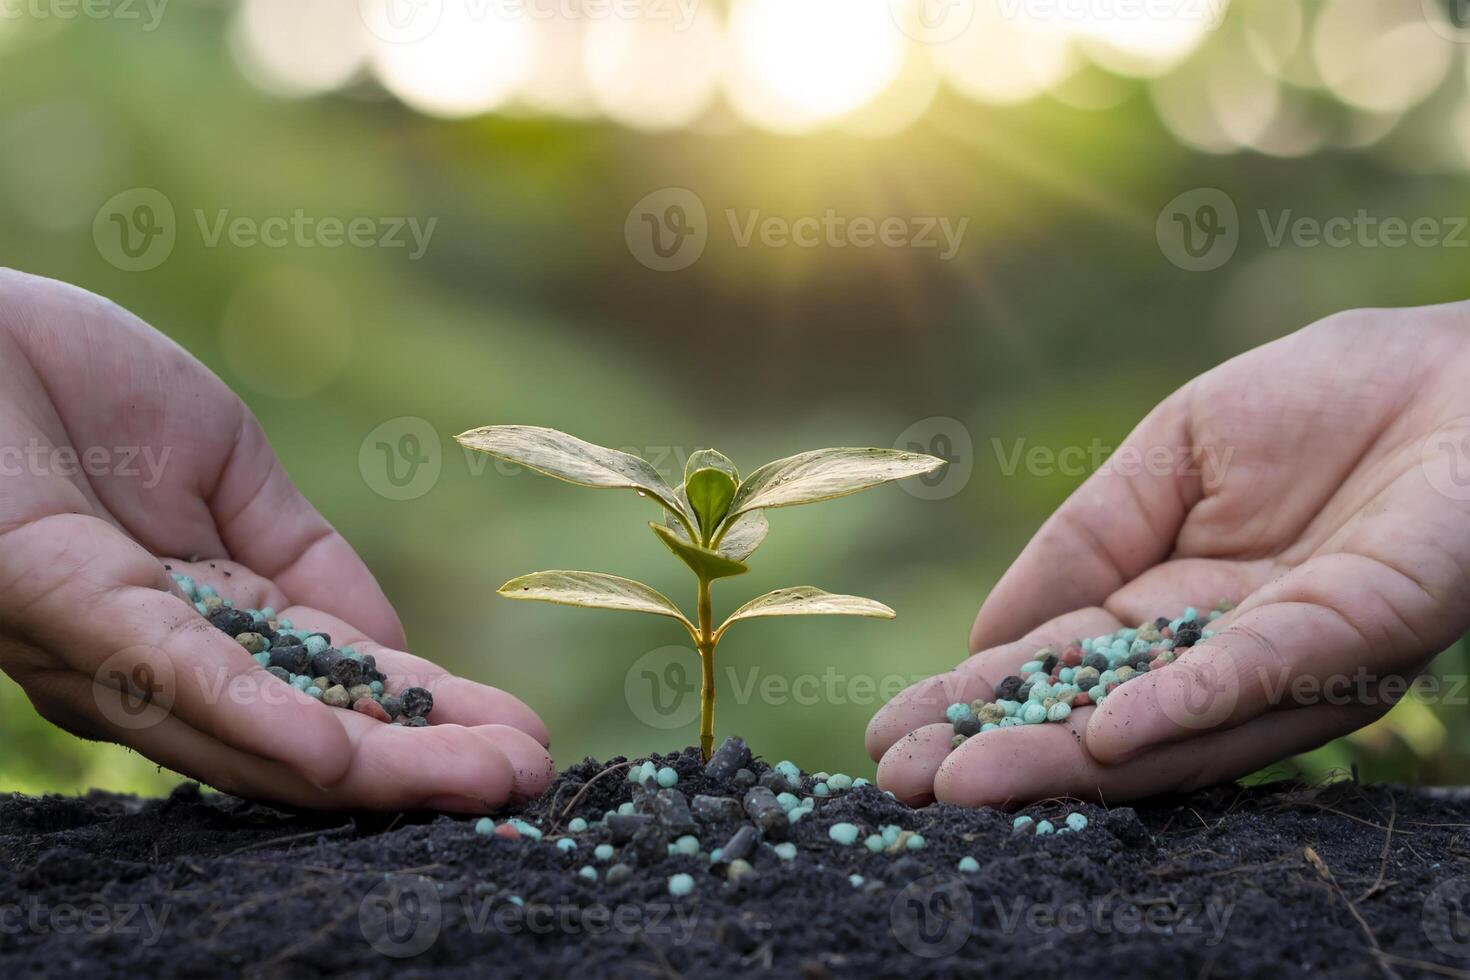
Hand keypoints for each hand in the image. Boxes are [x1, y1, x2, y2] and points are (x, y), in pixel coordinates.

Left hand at [0, 270, 551, 810]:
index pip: (337, 685)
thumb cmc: (66, 381)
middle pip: (308, 731)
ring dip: (372, 767)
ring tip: (480, 779)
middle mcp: (162, 657)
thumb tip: (390, 647)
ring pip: (252, 730)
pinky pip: (165, 677)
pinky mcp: (58, 602)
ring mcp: (108, 643)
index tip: (521, 738)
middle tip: (531, 778)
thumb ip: (302, 556)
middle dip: (421, 763)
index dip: (430, 716)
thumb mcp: (225, 465)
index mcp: (208, 617)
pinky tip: (334, 756)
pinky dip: (251, 720)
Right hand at [868, 302, 1469, 805]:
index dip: (975, 702)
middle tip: (902, 786)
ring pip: (1167, 727)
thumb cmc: (1323, 399)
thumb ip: (1085, 541)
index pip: (1056, 667)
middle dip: (1002, 752)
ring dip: (1064, 758)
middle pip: (1096, 717)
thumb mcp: (1169, 457)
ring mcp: (1292, 659)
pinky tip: (1103, 731)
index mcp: (1175, 608)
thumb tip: (985, 640)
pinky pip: (1262, 678)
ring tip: (966, 781)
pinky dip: (1183, 708)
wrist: (1461, 366)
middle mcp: (1226, 656)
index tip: (889, 737)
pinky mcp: (1360, 635)